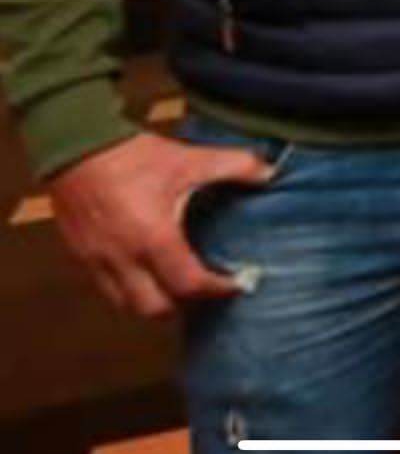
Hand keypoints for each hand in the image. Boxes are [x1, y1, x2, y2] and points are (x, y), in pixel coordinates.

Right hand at [47, 130, 272, 317]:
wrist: (76, 144)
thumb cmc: (132, 155)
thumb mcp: (186, 158)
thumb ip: (232, 166)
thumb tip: (270, 172)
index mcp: (154, 237)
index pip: (190, 285)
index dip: (217, 289)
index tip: (236, 284)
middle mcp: (125, 259)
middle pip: (157, 309)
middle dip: (184, 304)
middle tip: (204, 289)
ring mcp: (99, 262)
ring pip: (129, 306)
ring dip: (154, 302)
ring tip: (174, 285)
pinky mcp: (82, 257)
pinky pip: (107, 290)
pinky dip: (129, 290)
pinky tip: (143, 271)